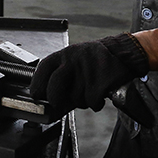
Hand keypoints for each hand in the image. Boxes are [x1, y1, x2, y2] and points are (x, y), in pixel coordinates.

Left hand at [30, 33, 148, 115]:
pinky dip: (95, 103)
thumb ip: (61, 78)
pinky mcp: (101, 81)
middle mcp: (73, 61)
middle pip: (55, 87)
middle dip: (54, 99)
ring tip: (89, 90)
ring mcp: (87, 70)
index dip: (37, 84)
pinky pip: (92, 102)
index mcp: (64, 55)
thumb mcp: (74, 61)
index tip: (36, 95)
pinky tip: (100, 94)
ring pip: (75, 98)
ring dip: (81, 101)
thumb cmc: (93, 60)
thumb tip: (47, 102)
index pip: (44, 68)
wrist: (122, 53)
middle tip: (58, 103)